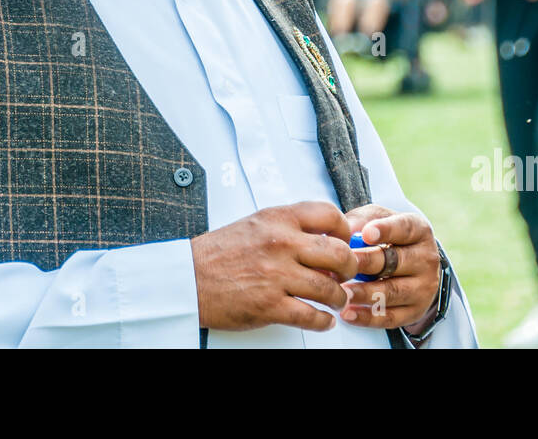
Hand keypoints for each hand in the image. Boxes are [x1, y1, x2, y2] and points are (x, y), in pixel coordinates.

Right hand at [191, 201, 357, 331]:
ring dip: (338, 297)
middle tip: (346, 274)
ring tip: (335, 300)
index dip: (344, 230)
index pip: (328, 215)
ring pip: (329, 288)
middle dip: (349, 267)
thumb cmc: (218, 254)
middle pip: (338, 253)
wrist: (188, 279)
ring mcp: (276, 276)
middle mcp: (280, 244)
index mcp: (277, 219)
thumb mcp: (255, 225)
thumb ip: (287, 228)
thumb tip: (321, 239)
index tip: (345, 241)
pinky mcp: (270, 306)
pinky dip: (323, 321)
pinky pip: (311, 316)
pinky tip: (323, 319)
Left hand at [339, 204, 440, 331]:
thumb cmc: (387, 236)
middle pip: (396, 261)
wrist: (410, 265)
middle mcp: (426, 259)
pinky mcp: (415, 311)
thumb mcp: (377, 218)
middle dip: (369, 263)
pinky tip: (347, 313)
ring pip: (393, 291)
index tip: (367, 233)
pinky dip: (368, 317)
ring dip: (366, 293)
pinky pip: (391, 317)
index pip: (405, 229)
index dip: (386, 230)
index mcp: (419, 231)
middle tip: (345, 265)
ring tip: (342, 293)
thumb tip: (345, 230)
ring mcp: (423, 287)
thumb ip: (361, 220)